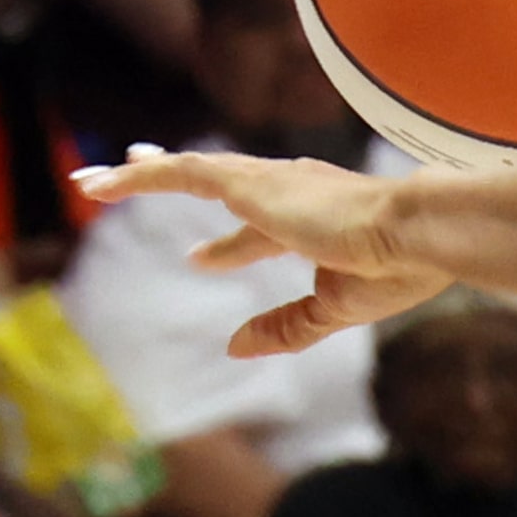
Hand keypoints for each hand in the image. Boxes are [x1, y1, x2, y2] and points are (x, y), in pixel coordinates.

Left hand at [71, 150, 450, 356]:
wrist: (420, 233)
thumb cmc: (396, 269)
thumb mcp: (332, 309)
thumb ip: (285, 326)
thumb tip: (236, 347)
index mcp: (318, 220)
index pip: (261, 232)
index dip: (231, 246)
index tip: (201, 257)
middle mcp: (294, 191)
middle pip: (223, 182)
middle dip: (182, 178)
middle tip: (142, 170)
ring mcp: (273, 183)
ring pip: (192, 169)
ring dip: (142, 172)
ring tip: (95, 178)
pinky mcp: (252, 184)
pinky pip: (182, 173)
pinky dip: (138, 177)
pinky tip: (99, 185)